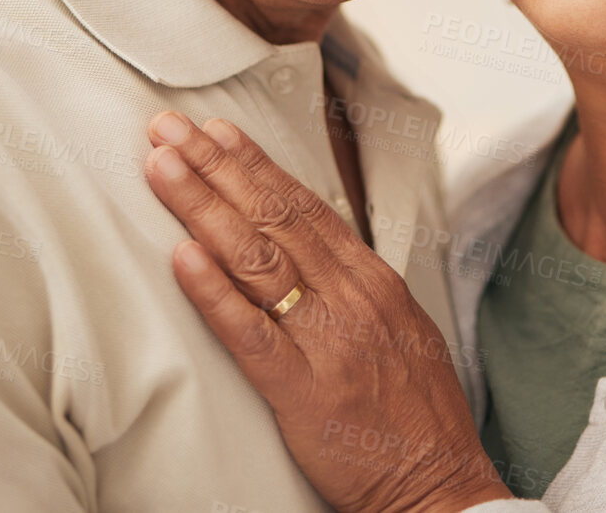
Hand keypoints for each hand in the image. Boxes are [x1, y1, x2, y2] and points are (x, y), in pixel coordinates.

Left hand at [143, 111, 512, 512]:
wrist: (442, 484)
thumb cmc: (417, 415)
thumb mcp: (399, 329)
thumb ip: (354, 287)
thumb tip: (313, 247)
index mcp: (372, 280)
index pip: (304, 206)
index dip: (255, 165)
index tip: (216, 131)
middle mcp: (351, 297)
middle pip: (273, 217)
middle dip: (216, 167)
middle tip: (170, 129)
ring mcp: (328, 340)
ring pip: (256, 258)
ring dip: (203, 205)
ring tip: (163, 167)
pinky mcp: (303, 390)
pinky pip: (249, 333)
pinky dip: (213, 291)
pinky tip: (181, 256)